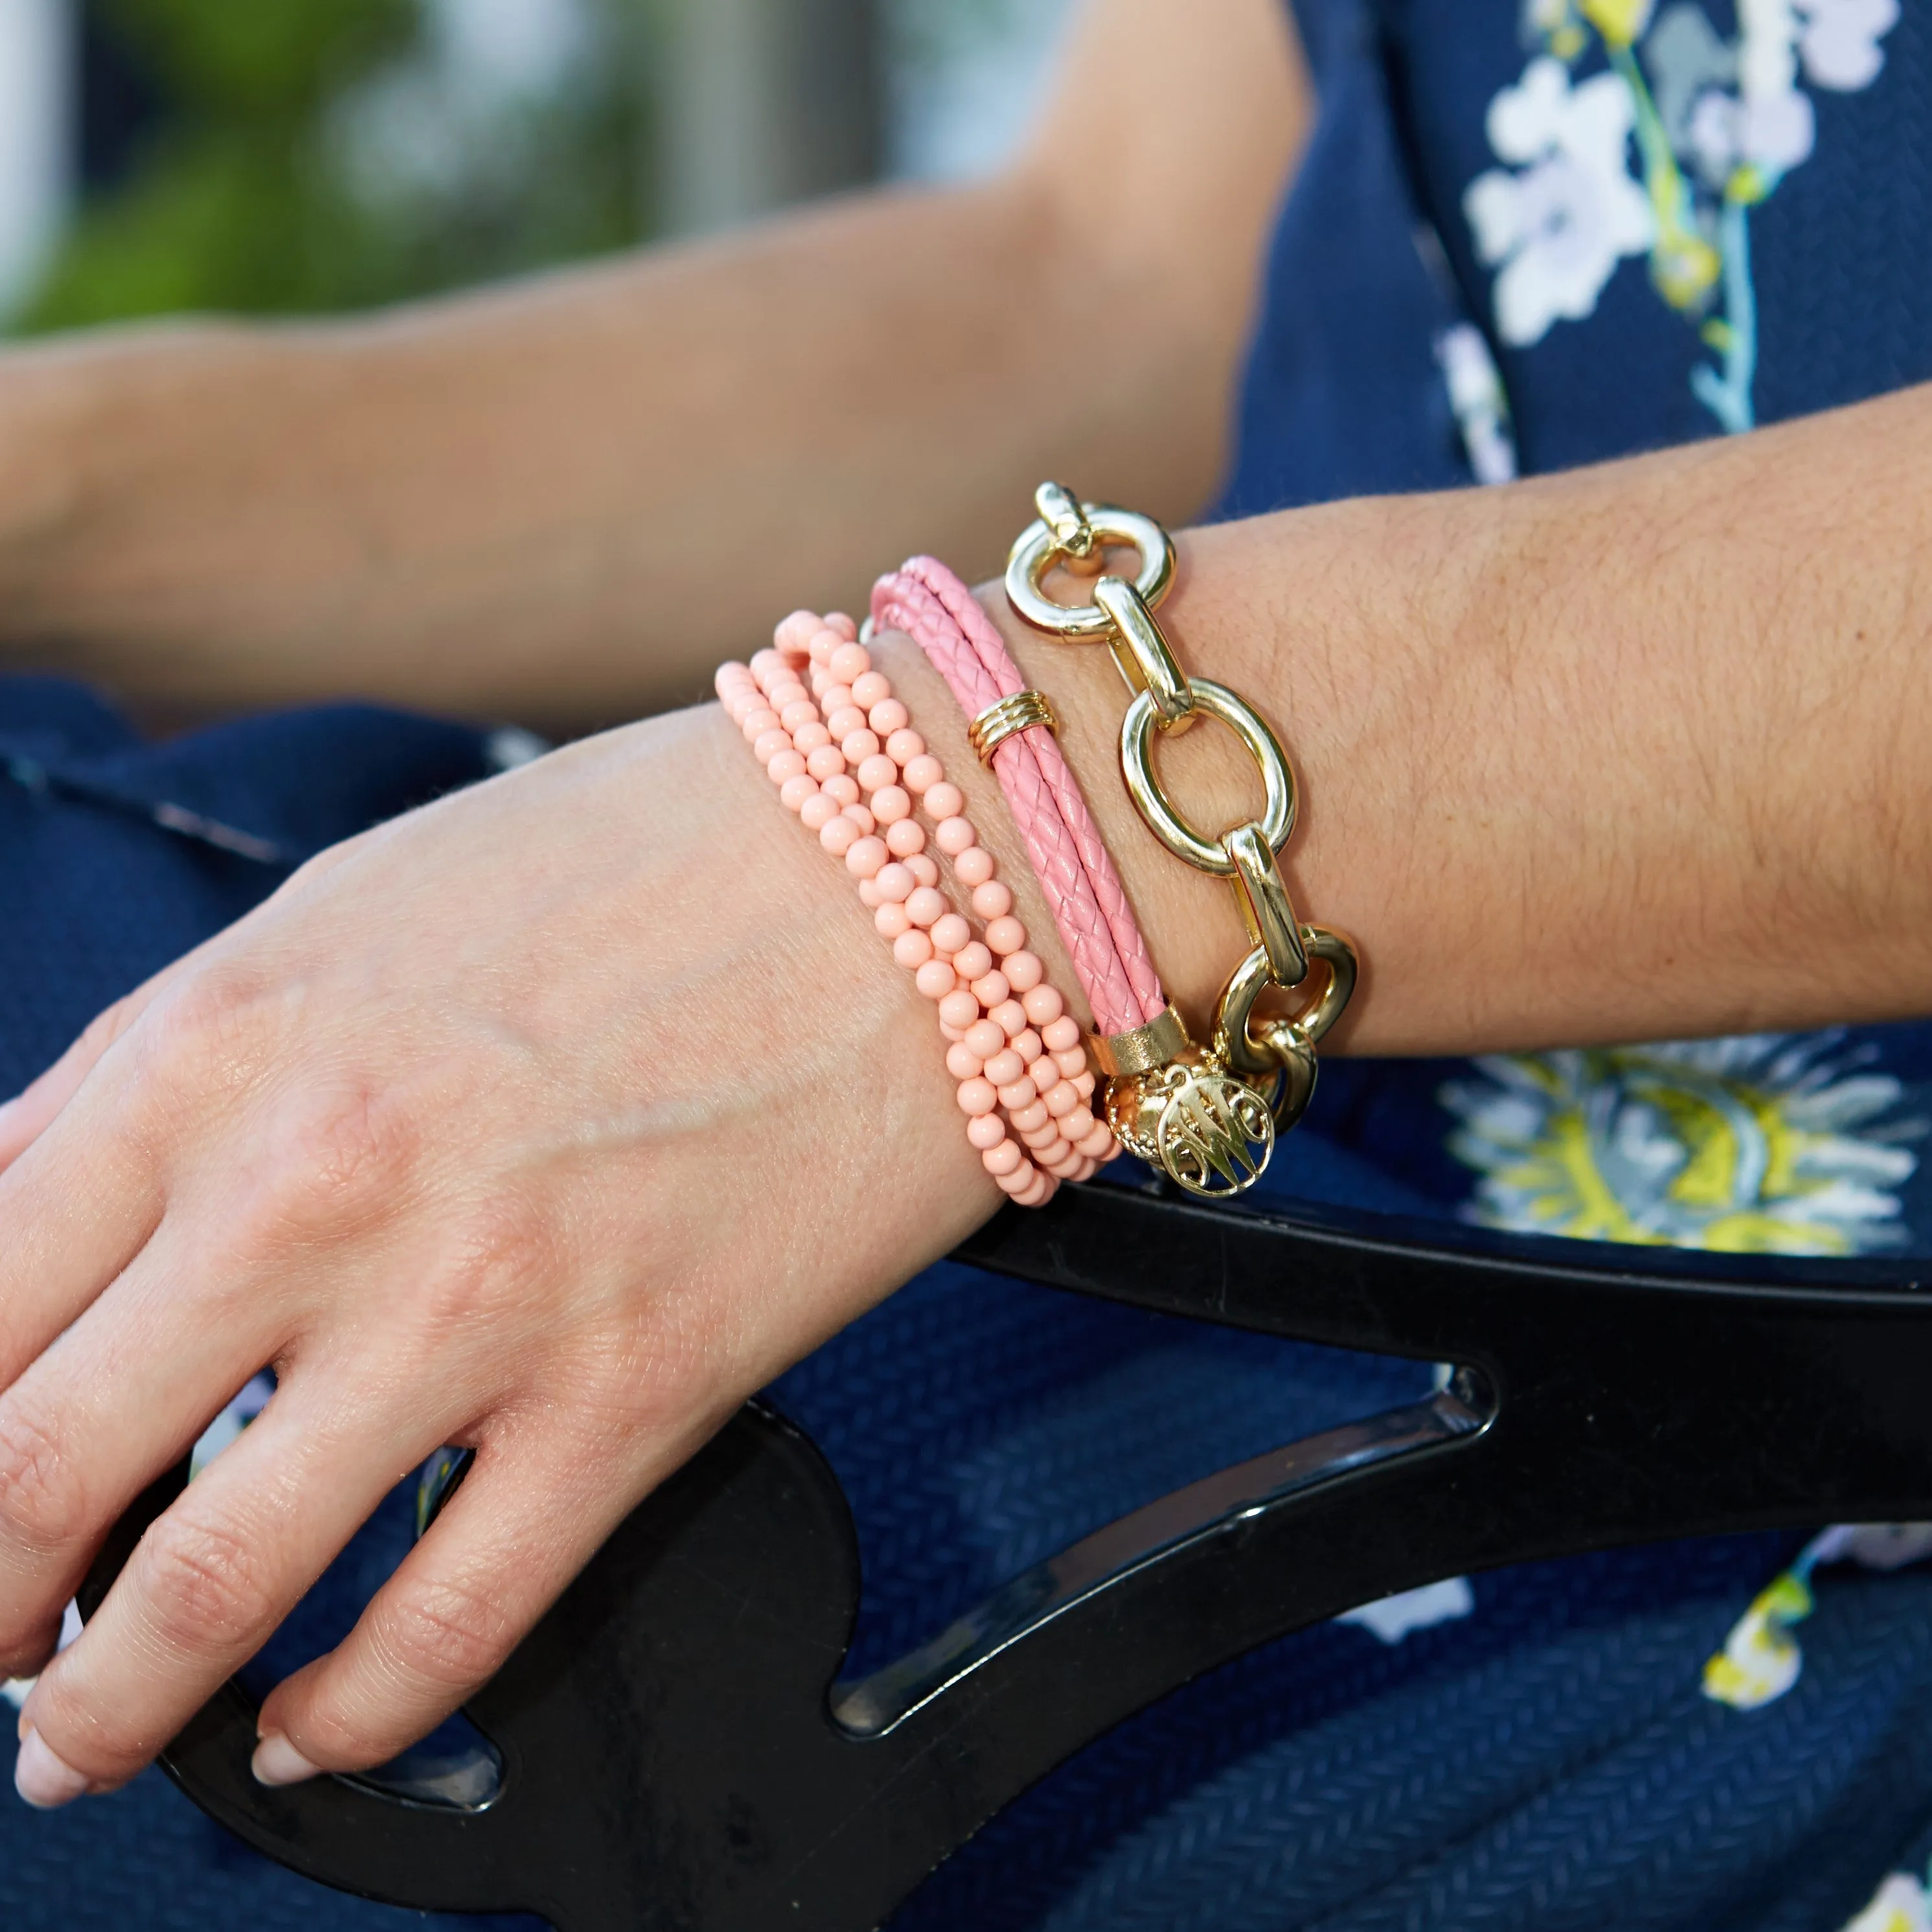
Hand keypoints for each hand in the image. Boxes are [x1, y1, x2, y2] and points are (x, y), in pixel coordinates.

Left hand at [0, 696, 999, 1802]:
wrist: (902, 861)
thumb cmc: (642, 858)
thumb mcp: (339, 914)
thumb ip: (156, 1072)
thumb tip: (21, 1207)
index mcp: (220, 1047)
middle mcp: (320, 1187)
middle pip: (31, 1479)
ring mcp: (479, 1305)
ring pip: (205, 1595)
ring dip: (108, 1711)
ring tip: (93, 1741)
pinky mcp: (637, 1392)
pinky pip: (447, 1626)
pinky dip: (349, 1715)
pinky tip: (316, 1718)